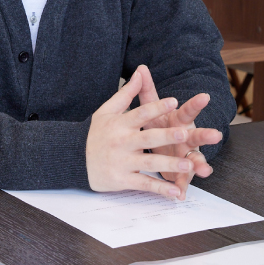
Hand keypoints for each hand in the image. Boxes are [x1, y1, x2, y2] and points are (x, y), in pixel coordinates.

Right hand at [86, 65, 204, 199]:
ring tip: (188, 166)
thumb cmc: (96, 133)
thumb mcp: (107, 110)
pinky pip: (144, 184)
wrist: (75, 159)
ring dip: (169, 165)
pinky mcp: (122, 180)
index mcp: (120, 123)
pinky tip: (176, 193)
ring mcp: (122, 162)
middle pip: (148, 138)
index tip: (174, 101)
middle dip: (166, 136)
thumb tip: (140, 72)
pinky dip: (160, 189)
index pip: (141, 113)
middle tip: (184, 134)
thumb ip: (127, 93)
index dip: (157, 107)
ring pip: (149, 162)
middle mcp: (122, 142)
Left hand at [136, 65, 222, 191]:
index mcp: (179, 120)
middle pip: (197, 135)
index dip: (196, 103)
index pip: (188, 110)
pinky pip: (182, 180)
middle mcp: (187, 137)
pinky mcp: (181, 171)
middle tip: (216, 135)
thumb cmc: (159, 124)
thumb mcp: (151, 108)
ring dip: (200, 164)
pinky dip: (181, 187)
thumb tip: (140, 68)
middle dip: (206, 135)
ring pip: (195, 159)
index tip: (205, 96)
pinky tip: (181, 194)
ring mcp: (186, 155)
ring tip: (205, 170)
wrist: (162, 145)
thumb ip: (147, 90)